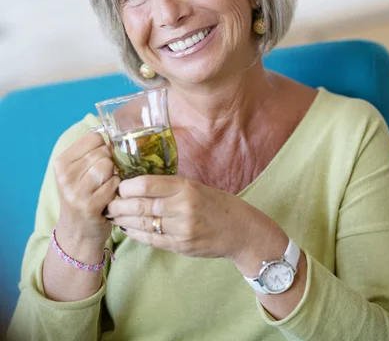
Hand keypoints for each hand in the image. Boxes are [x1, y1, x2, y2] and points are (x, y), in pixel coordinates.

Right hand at [53, 131, 119, 245]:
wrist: (77, 233)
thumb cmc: (82, 196)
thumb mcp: (78, 171)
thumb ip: (92, 152)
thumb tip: (116, 135)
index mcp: (61, 162)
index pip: (94, 138)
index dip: (104, 147)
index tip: (100, 160)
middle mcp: (65, 176)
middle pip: (103, 152)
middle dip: (110, 163)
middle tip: (103, 178)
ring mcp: (75, 191)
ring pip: (108, 166)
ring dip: (113, 176)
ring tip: (105, 186)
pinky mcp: (89, 205)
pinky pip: (113, 184)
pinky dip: (115, 189)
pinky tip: (108, 197)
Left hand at [106, 175, 273, 260]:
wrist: (238, 229)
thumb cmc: (214, 203)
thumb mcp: (194, 186)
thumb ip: (168, 186)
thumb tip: (135, 183)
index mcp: (184, 187)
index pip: (146, 184)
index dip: (126, 186)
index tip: (117, 185)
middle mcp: (182, 207)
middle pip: (140, 205)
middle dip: (119, 205)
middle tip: (107, 203)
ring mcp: (181, 228)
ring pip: (143, 223)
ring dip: (123, 220)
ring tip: (112, 216)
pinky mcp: (181, 246)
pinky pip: (151, 240)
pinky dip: (136, 234)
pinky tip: (127, 229)